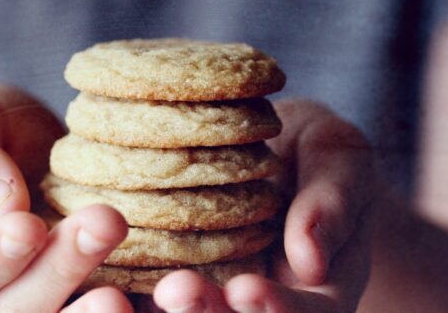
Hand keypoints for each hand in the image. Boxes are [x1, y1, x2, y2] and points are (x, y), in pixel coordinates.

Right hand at [0, 85, 133, 311]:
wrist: (35, 145)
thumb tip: (5, 211)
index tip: (27, 226)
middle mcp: (2, 290)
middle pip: (23, 310)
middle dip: (63, 273)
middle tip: (104, 223)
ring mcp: (56, 292)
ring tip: (138, 288)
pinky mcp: (107, 284)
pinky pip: (127, 304)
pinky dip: (151, 306)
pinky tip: (178, 287)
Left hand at [153, 99, 374, 312]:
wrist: (282, 150)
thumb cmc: (319, 153)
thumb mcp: (341, 163)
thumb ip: (333, 205)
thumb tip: (310, 259)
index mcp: (320, 289)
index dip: (277, 310)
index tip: (246, 289)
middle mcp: (265, 297)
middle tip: (177, 292)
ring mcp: (221, 285)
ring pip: (192, 311)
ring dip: (170, 306)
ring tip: (145, 284)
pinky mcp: (179, 264)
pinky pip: (153, 280)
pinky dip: (132, 285)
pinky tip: (106, 268)